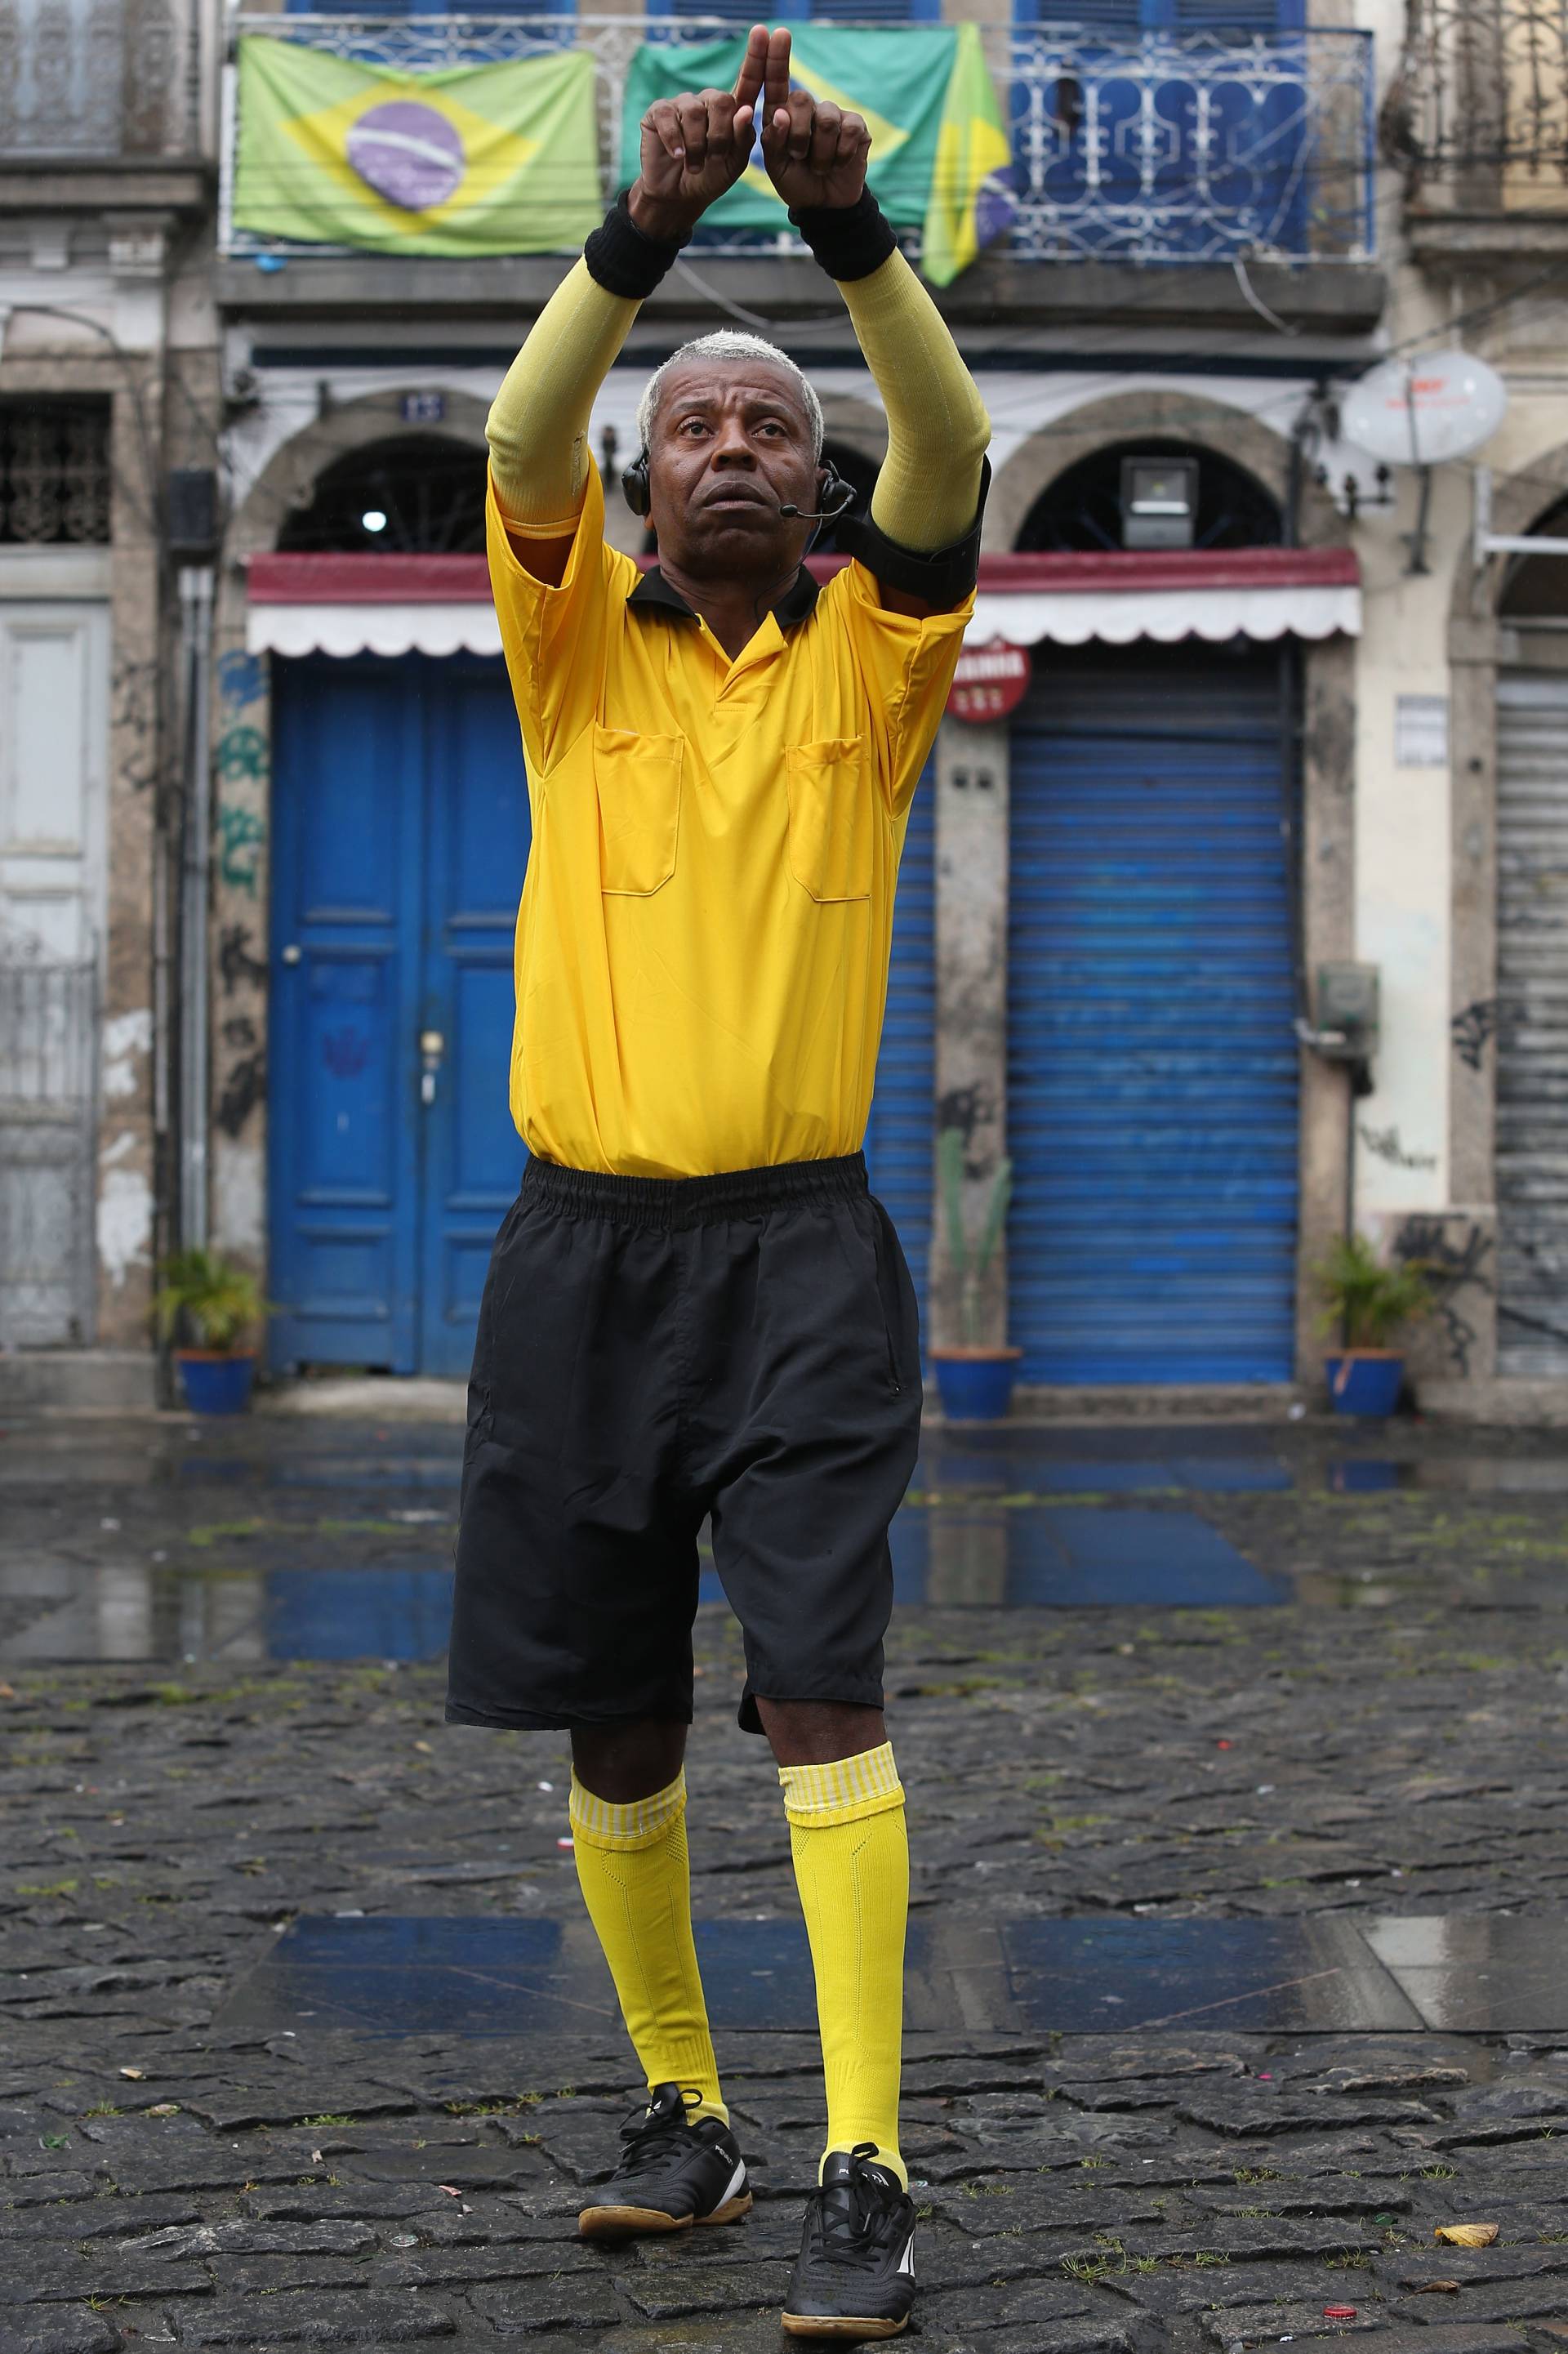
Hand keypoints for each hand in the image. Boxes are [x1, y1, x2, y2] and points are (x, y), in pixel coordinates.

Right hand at [629, 25, 771, 242]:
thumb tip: (746, 109)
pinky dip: (675, 140)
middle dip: (720, 136)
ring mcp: (683, 104)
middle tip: (714, 158)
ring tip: (694, 165)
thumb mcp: (734, 163)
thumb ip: (743, 138)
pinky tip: (677, 155)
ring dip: (697, 146)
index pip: (749, 79)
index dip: (757, 56)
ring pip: (695, 112)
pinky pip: (669, 116)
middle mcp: (708, 101)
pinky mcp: (659, 111)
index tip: (765, 31)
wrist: (678, 197)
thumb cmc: (710, 178)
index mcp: (732, 110)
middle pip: (720, 101)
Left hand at [753, 26, 870, 212]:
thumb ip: (773, 140)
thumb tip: (779, 113)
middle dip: (798, 137)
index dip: (776, 57)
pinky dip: (840, 156)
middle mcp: (808, 108)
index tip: (776, 32)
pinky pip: (848, 132)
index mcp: (782, 114)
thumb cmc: (796, 183)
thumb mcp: (776, 166)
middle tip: (799, 157)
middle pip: (801, 100)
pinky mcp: (856, 126)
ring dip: (821, 153)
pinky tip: (838, 164)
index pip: (776, 81)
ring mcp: (834, 114)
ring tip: (820, 166)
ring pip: (826, 119)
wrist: (825, 206)